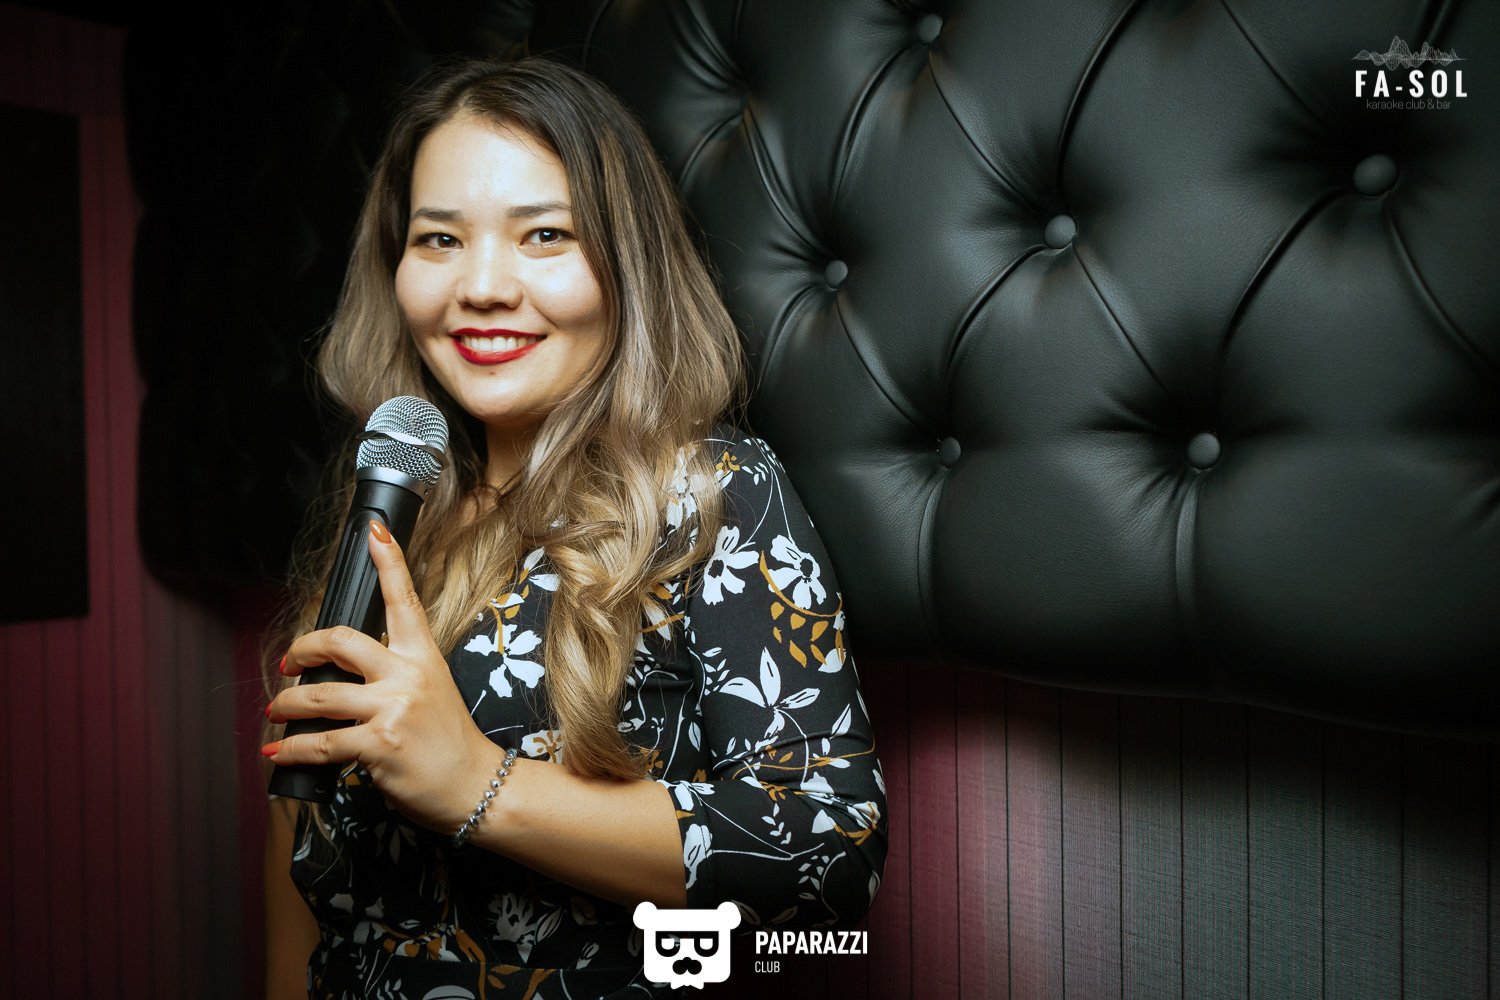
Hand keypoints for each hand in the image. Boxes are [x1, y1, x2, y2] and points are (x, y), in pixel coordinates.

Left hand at [265, 520, 499, 832]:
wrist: (475, 785)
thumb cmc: (450, 743)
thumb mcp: (432, 692)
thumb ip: (394, 675)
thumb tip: (342, 676)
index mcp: (423, 656)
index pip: (405, 599)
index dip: (389, 560)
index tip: (375, 530)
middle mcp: (408, 675)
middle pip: (340, 640)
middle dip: (302, 648)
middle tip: (289, 664)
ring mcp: (393, 709)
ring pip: (318, 696)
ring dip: (285, 706)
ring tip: (277, 711)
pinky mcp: (379, 744)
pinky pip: (319, 743)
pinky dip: (291, 749)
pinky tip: (279, 752)